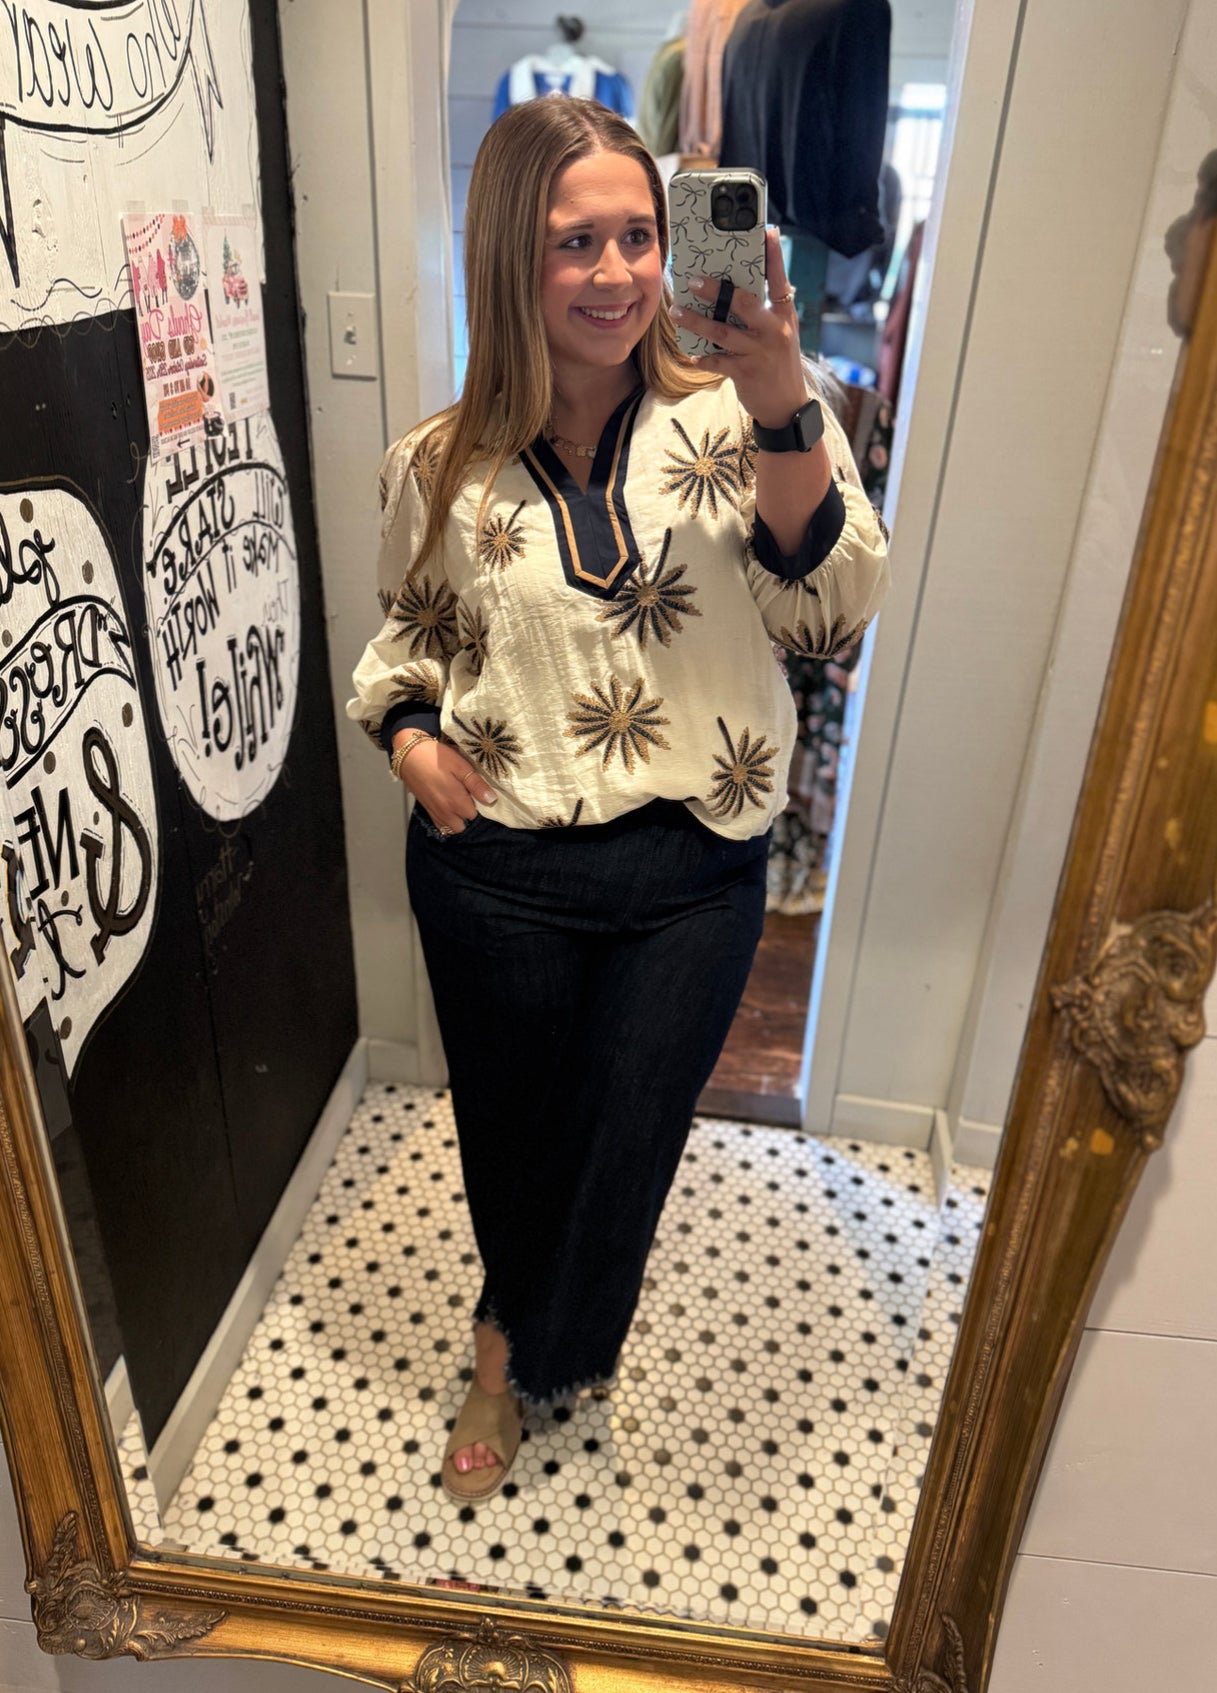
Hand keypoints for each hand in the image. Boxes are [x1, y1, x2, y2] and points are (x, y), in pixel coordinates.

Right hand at [393, 732, 495, 832]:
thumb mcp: (461, 766)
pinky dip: (446, 820)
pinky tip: (447, 806)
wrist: (409, 755)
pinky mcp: (427, 809)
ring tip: (456, 800)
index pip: (475, 814)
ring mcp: (435, 812)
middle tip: (465, 795)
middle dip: (467, 812)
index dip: (477, 802)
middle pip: (464, 823)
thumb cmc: (436, 758)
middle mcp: (446, 812)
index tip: (473, 790)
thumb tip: (491, 799)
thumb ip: (476, 785)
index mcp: (456, 802)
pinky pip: (440, 825)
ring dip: (457, 817)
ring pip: (452, 826)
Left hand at [671, 227, 806, 426]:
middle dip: (716, 290)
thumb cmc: (778, 363)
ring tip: (677, 311)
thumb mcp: (780, 333)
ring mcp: (760, 352)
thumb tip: (740, 288)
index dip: (773, 256)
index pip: (779, 280)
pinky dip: (703, 358)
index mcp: (784, 315)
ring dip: (697, 322)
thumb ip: (766, 311)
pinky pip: (719, 361)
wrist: (786, 406)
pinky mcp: (747, 373)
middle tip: (693, 280)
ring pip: (723, 332)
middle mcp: (774, 330)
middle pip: (742, 302)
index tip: (767, 231)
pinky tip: (692, 355)